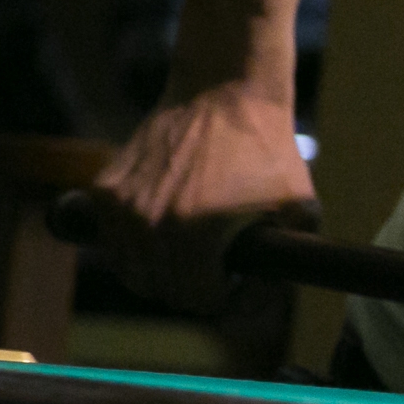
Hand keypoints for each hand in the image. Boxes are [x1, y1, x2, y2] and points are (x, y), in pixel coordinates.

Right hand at [89, 80, 317, 312]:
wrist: (223, 92)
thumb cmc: (268, 151)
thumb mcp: (299, 210)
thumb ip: (285, 266)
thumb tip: (256, 312)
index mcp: (196, 235)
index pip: (198, 298)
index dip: (223, 297)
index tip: (235, 281)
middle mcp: (151, 225)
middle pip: (162, 290)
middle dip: (192, 287)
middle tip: (215, 267)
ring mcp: (121, 208)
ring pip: (133, 272)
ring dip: (160, 270)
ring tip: (191, 250)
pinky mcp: (104, 191)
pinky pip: (114, 242)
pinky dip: (135, 244)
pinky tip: (165, 228)